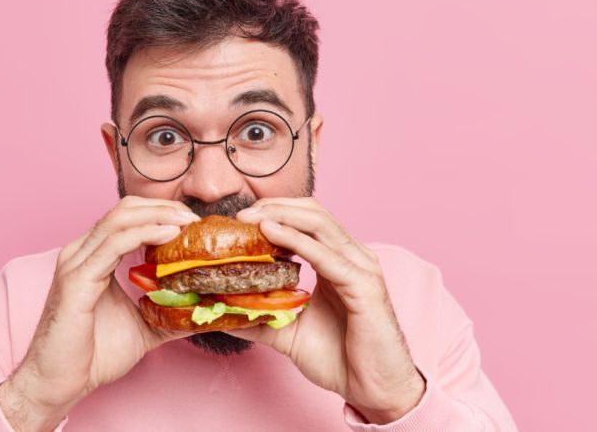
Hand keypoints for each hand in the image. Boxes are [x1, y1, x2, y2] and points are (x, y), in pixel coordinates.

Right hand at [0, 196, 198, 429]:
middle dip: (164, 208)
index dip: (161, 212)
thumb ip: (170, 313)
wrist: (59, 384)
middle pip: (125, 209)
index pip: (128, 217)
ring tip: (187, 223)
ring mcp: (77, 262)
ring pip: (120, 219)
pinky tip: (168, 236)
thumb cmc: (93, 356)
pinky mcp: (77, 279)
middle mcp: (81, 252)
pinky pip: (114, 243)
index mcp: (93, 257)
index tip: (193, 223)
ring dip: (158, 216)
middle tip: (195, 220)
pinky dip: (144, 233)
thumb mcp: (143, 327)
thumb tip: (205, 310)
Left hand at [233, 197, 425, 423]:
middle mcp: (352, 257)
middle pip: (313, 213)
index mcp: (338, 261)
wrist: (374, 390)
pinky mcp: (364, 285)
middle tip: (242, 215)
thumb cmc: (341, 360)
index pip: (307, 221)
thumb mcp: (290, 333)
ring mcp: (361, 267)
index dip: (274, 213)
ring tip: (251, 219)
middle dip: (275, 207)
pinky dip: (297, 241)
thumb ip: (261, 318)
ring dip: (282, 217)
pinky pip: (327, 255)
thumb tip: (222, 313)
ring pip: (320, 225)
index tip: (240, 221)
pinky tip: (272, 234)